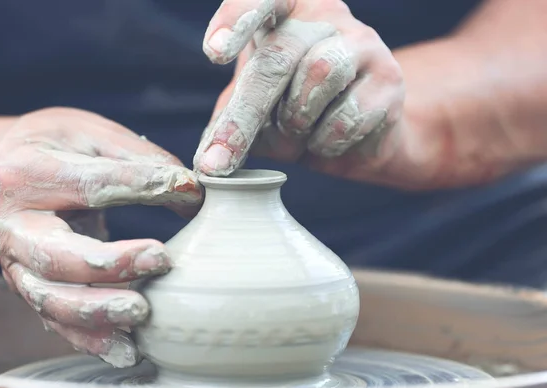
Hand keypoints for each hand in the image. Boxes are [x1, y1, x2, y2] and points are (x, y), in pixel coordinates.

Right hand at [0, 107, 201, 366]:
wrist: (11, 165)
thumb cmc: (60, 145)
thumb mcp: (95, 134)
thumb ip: (140, 159)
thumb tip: (192, 193)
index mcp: (27, 173)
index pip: (90, 186)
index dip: (143, 187)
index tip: (190, 191)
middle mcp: (12, 224)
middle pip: (57, 256)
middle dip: (112, 264)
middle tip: (163, 260)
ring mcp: (14, 262)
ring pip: (52, 298)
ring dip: (99, 312)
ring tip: (144, 313)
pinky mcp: (28, 286)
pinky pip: (55, 320)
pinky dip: (90, 338)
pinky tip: (126, 349)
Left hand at [194, 0, 412, 185]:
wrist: (355, 137)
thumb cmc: (292, 112)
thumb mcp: (252, 112)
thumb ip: (228, 124)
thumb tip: (207, 162)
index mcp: (285, 9)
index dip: (237, 19)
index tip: (213, 53)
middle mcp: (325, 15)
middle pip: (279, 57)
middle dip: (245, 114)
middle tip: (219, 159)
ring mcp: (362, 42)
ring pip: (318, 76)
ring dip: (296, 119)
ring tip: (297, 129)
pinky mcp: (389, 78)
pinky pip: (348, 114)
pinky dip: (325, 141)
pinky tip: (326, 139)